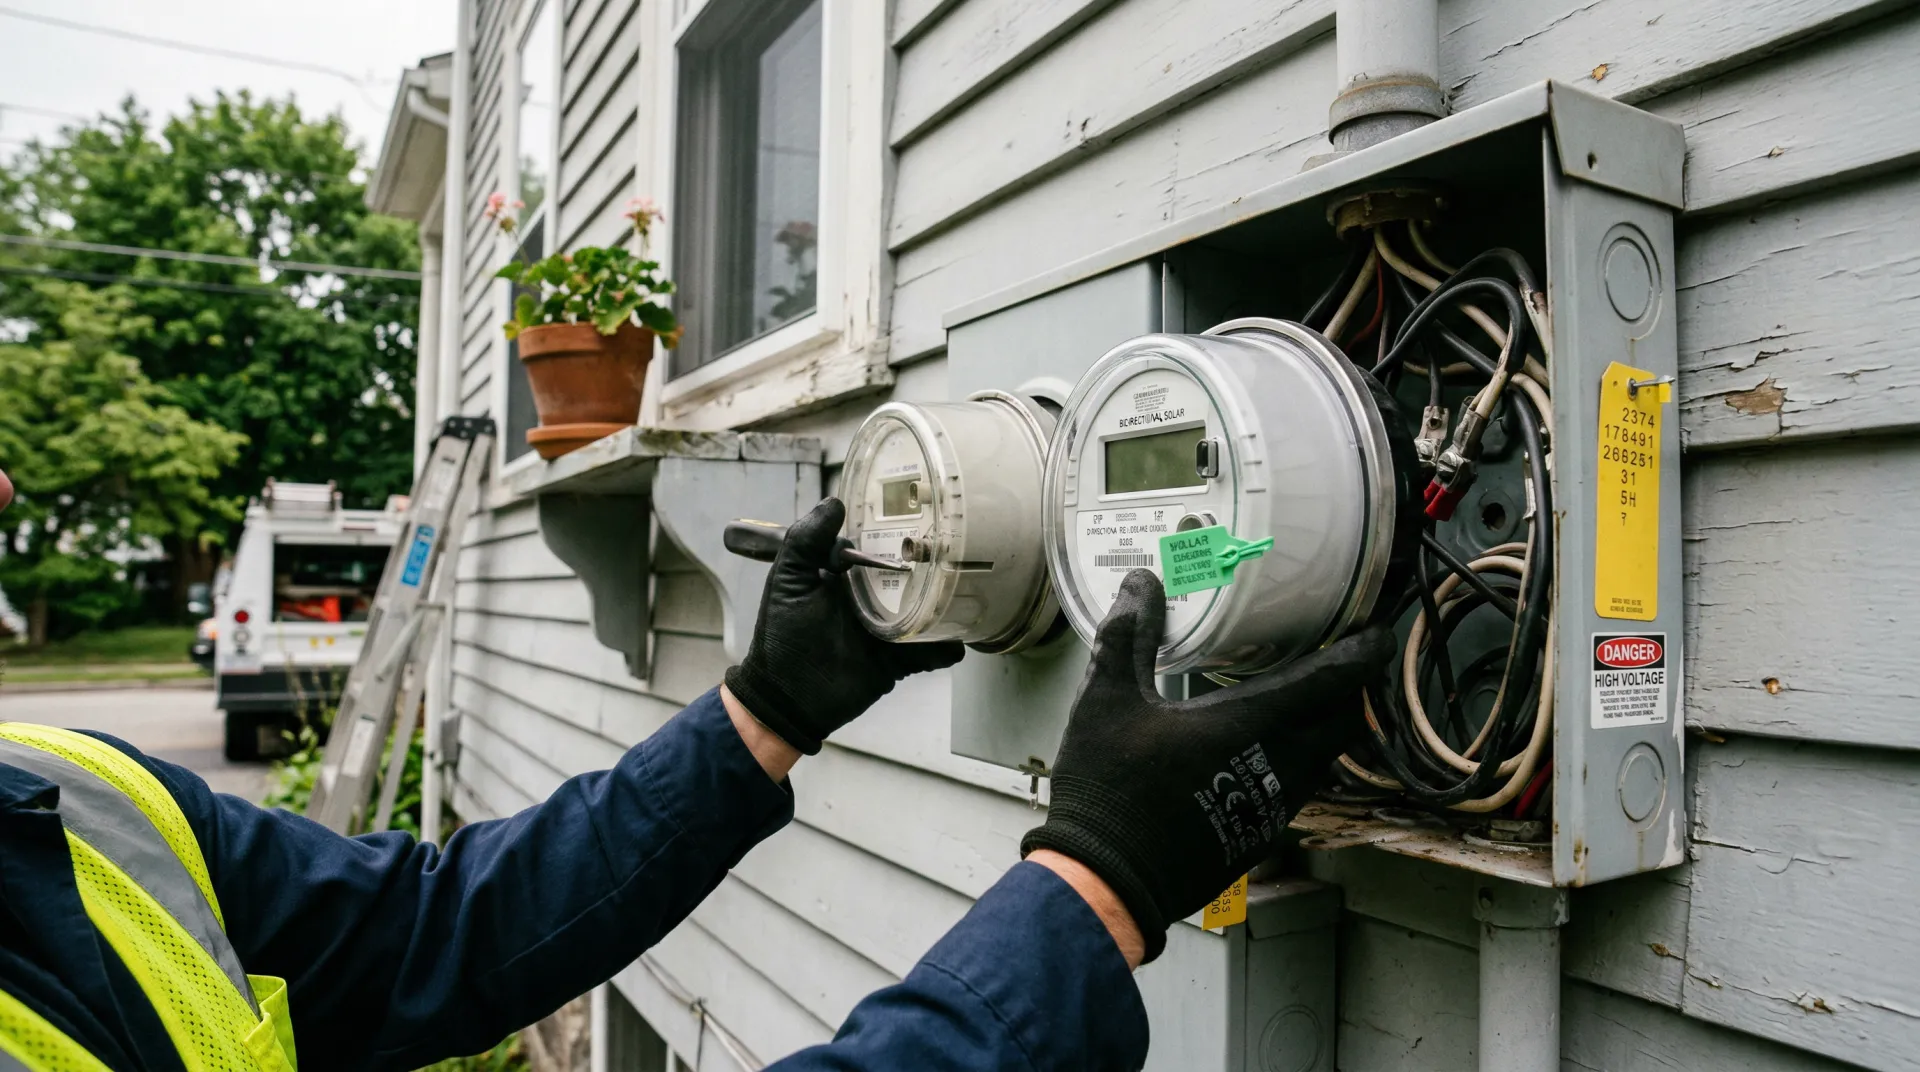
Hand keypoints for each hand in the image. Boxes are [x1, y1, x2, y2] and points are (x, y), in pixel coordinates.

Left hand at [723, 498, 964, 754]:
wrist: (787, 699)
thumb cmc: (781, 637)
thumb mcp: (787, 581)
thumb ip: (806, 541)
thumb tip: (834, 502)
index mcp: (843, 574)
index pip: (875, 543)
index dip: (897, 529)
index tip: (924, 512)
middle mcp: (867, 596)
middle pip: (907, 574)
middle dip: (932, 564)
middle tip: (958, 550)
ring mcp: (884, 629)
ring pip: (923, 610)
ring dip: (943, 603)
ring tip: (966, 591)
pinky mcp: (895, 660)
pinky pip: (927, 651)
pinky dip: (945, 647)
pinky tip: (957, 640)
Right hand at [1021, 569, 1392, 962]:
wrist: (1106, 881)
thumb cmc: (1108, 788)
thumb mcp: (1107, 699)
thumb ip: (1128, 635)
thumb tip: (1140, 581)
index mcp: (1251, 725)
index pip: (1331, 681)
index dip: (1362, 652)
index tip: (1379, 629)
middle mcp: (1278, 767)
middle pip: (1342, 721)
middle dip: (1352, 687)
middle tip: (1342, 657)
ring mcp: (1271, 809)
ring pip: (1323, 759)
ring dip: (1326, 726)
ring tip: (1306, 699)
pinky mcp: (1256, 836)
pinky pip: (1297, 789)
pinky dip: (1299, 761)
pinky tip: (1266, 752)